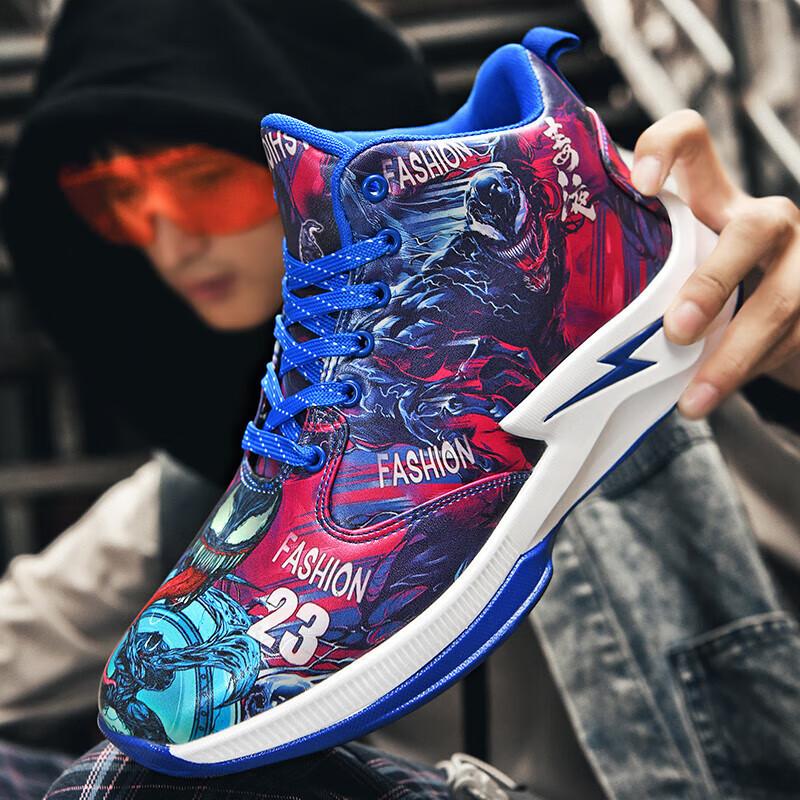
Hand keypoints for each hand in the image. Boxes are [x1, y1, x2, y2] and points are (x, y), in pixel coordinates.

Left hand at [630, 109, 799, 418]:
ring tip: (694, 398)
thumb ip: (642, 259)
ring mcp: (799, 264)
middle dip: (714, 283)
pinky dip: (743, 374)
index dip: (667, 147)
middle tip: (676, 329)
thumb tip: (556, 295)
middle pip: (752, 232)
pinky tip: (708, 397)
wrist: (793, 314)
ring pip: (780, 302)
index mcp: (717, 197)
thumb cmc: (714, 280)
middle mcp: (764, 220)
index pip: (693, 140)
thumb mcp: (681, 256)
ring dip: (734, 356)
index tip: (636, 183)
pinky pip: (785, 343)